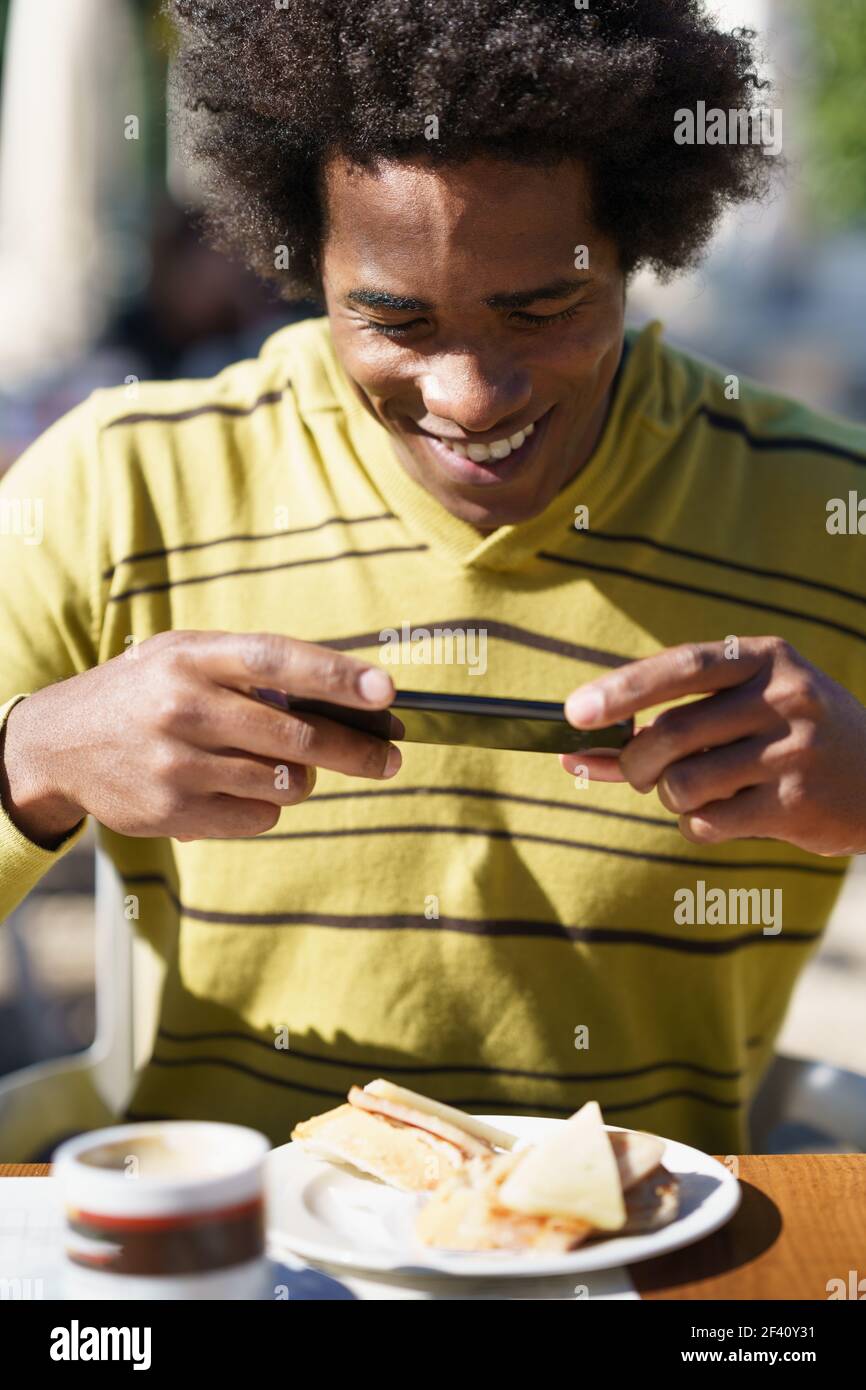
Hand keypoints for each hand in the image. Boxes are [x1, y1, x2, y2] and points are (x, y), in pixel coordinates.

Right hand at [0, 631, 401, 846]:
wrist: (60, 744)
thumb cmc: (146, 691)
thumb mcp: (185, 655)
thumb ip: (253, 668)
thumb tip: (346, 696)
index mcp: (193, 657)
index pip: (278, 660)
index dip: (337, 676)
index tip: (386, 692)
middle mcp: (185, 708)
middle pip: (297, 736)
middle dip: (358, 750)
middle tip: (392, 757)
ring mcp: (178, 765)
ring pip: (286, 783)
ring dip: (304, 779)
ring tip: (288, 766)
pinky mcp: (175, 812)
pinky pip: (260, 818)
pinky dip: (268, 806)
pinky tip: (240, 788)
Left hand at [560, 636, 865, 855]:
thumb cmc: (787, 737)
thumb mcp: (742, 708)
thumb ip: (665, 723)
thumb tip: (576, 756)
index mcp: (764, 658)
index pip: (681, 667)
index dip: (623, 690)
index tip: (575, 711)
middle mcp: (784, 697)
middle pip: (670, 735)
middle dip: (634, 763)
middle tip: (639, 771)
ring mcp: (794, 750)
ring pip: (682, 784)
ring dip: (670, 797)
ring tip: (695, 791)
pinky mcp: (796, 803)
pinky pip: (707, 822)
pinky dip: (697, 824)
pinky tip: (725, 813)